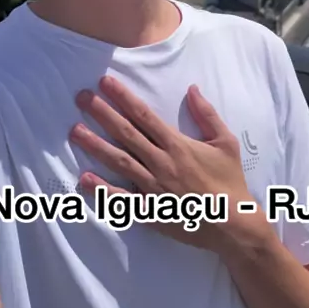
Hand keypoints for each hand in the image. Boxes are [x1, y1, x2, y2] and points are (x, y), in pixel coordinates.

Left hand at [69, 75, 264, 251]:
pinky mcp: (150, 210)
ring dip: (95, 145)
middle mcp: (161, 162)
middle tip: (81, 98)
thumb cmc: (230, 180)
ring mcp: (153, 187)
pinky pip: (122, 199)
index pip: (144, 115)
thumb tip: (192, 88)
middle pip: (126, 133)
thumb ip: (207, 114)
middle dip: (102, 113)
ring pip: (119, 161)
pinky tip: (84, 178)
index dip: (123, 97)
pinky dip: (102, 189)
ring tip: (74, 131)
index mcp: (177, 144)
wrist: (233, 224)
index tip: (105, 83)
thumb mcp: (225, 142)